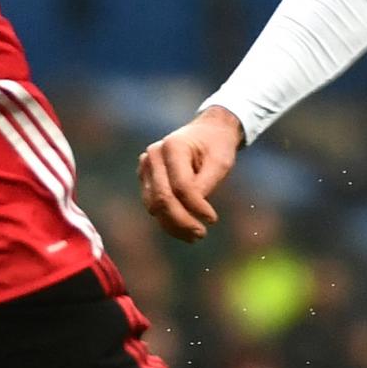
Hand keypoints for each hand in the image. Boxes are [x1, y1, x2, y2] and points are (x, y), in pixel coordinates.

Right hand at [137, 106, 243, 241]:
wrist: (207, 132)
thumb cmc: (216, 146)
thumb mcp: (220, 162)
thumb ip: (206, 184)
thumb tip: (194, 212)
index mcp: (173, 146)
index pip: (181, 186)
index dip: (196, 207)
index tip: (213, 219)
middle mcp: (153, 155)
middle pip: (162, 198)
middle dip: (182, 221)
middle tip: (201, 234)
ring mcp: (146, 167)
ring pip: (154, 206)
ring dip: (173, 225)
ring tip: (195, 235)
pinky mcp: (146, 179)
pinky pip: (153, 205)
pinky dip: (168, 221)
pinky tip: (185, 230)